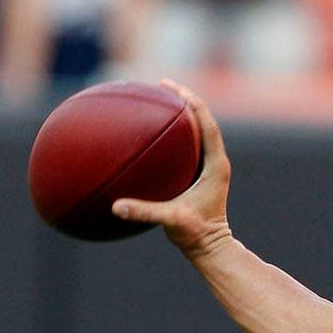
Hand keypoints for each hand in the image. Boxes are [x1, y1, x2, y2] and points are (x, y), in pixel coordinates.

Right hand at [111, 79, 233, 260]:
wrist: (212, 247)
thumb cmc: (197, 234)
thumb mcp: (172, 221)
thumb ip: (146, 213)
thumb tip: (116, 206)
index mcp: (215, 165)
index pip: (207, 124)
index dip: (192, 102)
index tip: (172, 87)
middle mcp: (215, 161)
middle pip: (203, 120)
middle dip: (184, 100)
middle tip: (163, 85)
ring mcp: (209, 166)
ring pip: (198, 131)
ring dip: (181, 115)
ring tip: (159, 100)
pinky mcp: (201, 174)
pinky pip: (189, 146)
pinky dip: (174, 136)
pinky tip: (152, 136)